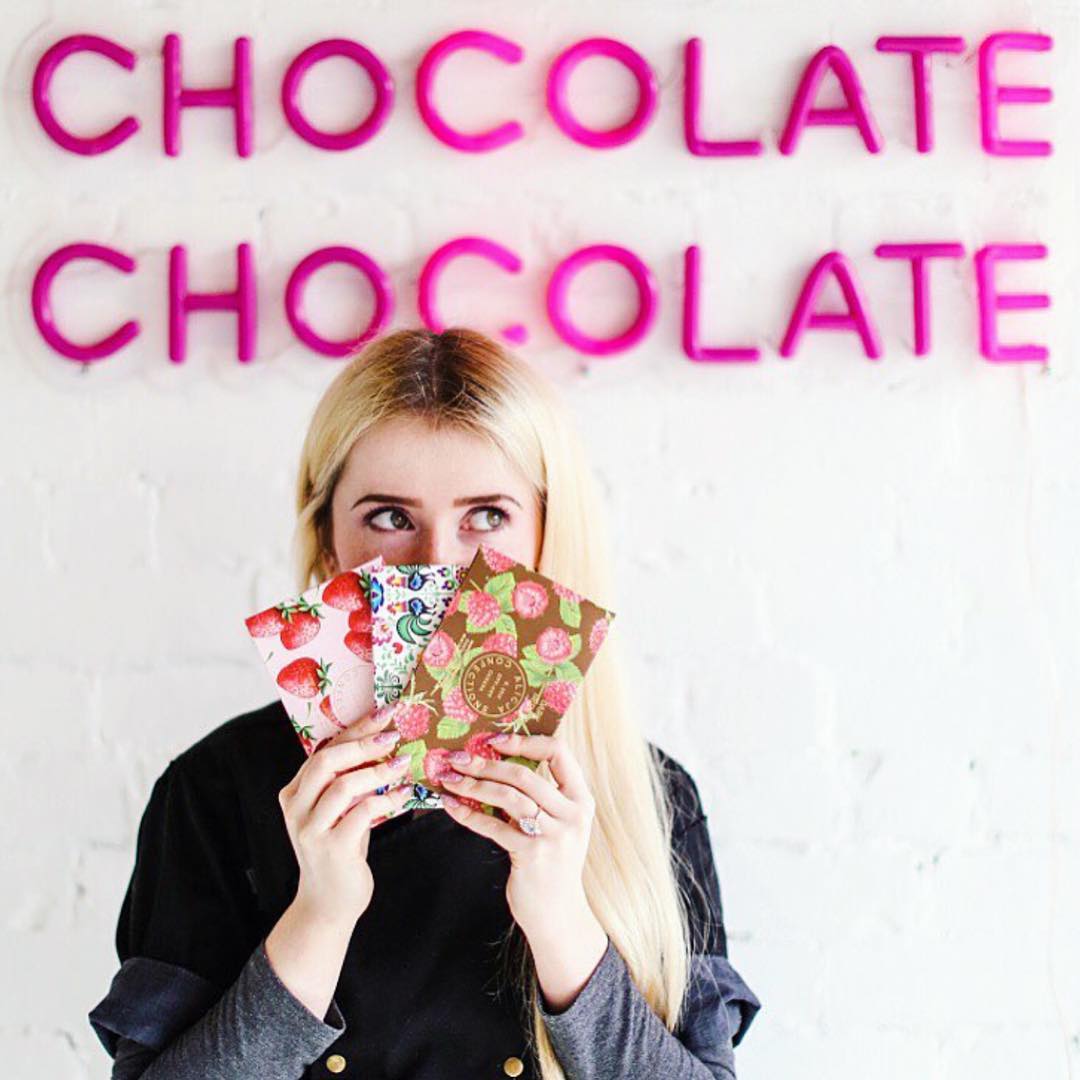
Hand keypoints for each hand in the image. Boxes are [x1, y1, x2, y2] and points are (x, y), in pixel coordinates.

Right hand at [277, 707, 415, 926]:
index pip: (324, 749)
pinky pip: (362, 813)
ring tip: (404, 763)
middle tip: (395, 734)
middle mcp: (296, 807)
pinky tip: (405, 793)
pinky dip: (386, 799)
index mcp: (295, 791)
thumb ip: (348, 781)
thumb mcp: (339, 810)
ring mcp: (310, 829)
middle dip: (364, 743)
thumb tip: (386, 742)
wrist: (328, 903)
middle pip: (327, 761)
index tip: (385, 712)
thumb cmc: (340, 848)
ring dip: (378, 770)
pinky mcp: (331, 848)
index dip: (356, 728)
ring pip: (343, 786)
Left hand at [438, 733, 603, 947]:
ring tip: (449, 779)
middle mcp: (572, 814)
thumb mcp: (557, 824)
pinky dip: (468, 814)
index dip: (526, 741)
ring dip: (473, 785)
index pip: (559, 752)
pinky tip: (451, 806)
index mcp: (581, 798)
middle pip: (524, 774)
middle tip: (458, 757)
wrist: (557, 913)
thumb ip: (539, 796)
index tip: (494, 740)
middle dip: (486, 763)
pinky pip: (494, 827)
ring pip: (508, 797)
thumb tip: (495, 761)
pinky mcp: (532, 855)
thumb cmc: (551, 862)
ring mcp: (554, 835)